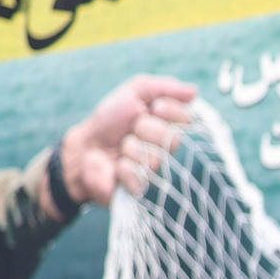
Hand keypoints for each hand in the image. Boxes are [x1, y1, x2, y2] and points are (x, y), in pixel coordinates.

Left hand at [57, 76, 196, 210]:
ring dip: (130, 147)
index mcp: (173, 127)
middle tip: (131, 130)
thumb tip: (194, 92)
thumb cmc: (111, 121)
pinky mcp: (145, 190)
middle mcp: (171, 151)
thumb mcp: (135, 93)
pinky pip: (140, 176)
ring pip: (155, 157)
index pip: (189, 119)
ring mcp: (160, 172)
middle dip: (144, 128)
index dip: (168, 110)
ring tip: (121, 150)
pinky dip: (123, 168)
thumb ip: (164, 88)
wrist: (85, 147)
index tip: (153, 108)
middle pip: (173, 138)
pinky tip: (118, 167)